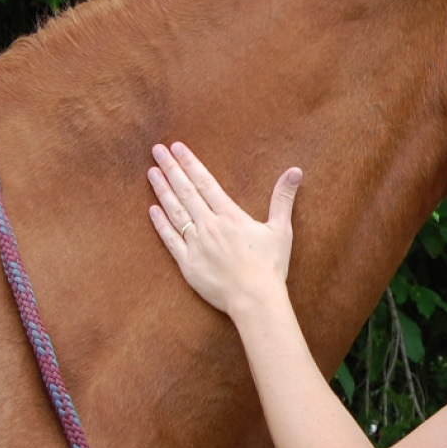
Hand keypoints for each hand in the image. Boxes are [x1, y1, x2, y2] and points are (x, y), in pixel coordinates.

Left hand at [147, 142, 302, 318]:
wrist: (255, 300)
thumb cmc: (270, 266)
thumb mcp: (281, 230)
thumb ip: (283, 198)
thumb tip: (295, 171)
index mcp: (230, 216)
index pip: (205, 182)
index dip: (190, 163)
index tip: (177, 147)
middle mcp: (210, 226)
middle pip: (185, 191)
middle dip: (170, 168)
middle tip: (157, 150)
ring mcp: (196, 244)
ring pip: (175, 211)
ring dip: (162, 190)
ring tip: (151, 172)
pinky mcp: (188, 264)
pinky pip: (170, 239)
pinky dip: (160, 223)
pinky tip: (152, 209)